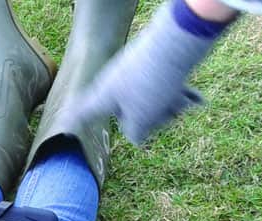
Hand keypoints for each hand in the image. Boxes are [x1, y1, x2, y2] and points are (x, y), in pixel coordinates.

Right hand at [66, 0, 223, 145]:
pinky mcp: (155, 65)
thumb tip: (138, 137)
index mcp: (104, 95)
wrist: (177, 42)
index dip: (76, 118)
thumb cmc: (153, 84)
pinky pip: (166, 87)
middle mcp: (116, 82)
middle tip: (169, 114)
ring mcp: (136, 72)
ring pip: (152, 101)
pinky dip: (180, 95)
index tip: (65, 121)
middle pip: (130, 112)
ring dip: (170, 107)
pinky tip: (197, 100)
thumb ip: (136, 134)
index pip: (84, 111)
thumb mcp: (142, 120)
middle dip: (152, 119)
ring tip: (186, 101)